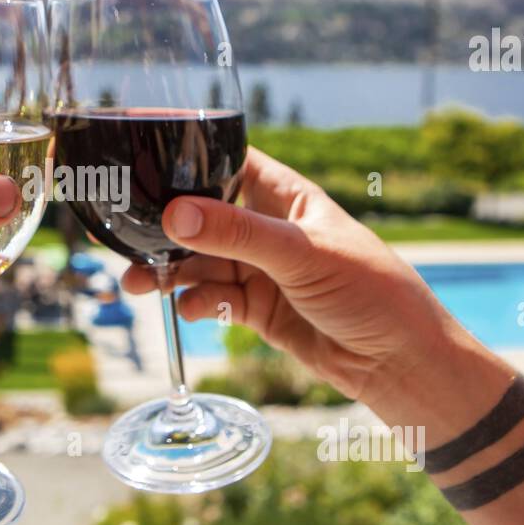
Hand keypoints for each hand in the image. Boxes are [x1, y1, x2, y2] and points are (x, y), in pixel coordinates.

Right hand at [121, 147, 491, 407]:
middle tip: (123, 239)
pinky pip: (213, 299)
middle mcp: (268, 228)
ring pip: (200, 263)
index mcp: (286, 196)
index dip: (187, 161)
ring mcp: (261, 270)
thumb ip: (236, 233)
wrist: (400, 363)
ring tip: (139, 284)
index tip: (142, 161)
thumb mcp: (302, 254)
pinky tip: (191, 309)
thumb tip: (175, 213)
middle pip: (201, 219)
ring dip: (169, 272)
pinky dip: (196, 303)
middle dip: (165, 229)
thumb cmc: (372, 291)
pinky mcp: (257, 309)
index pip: (227, 163)